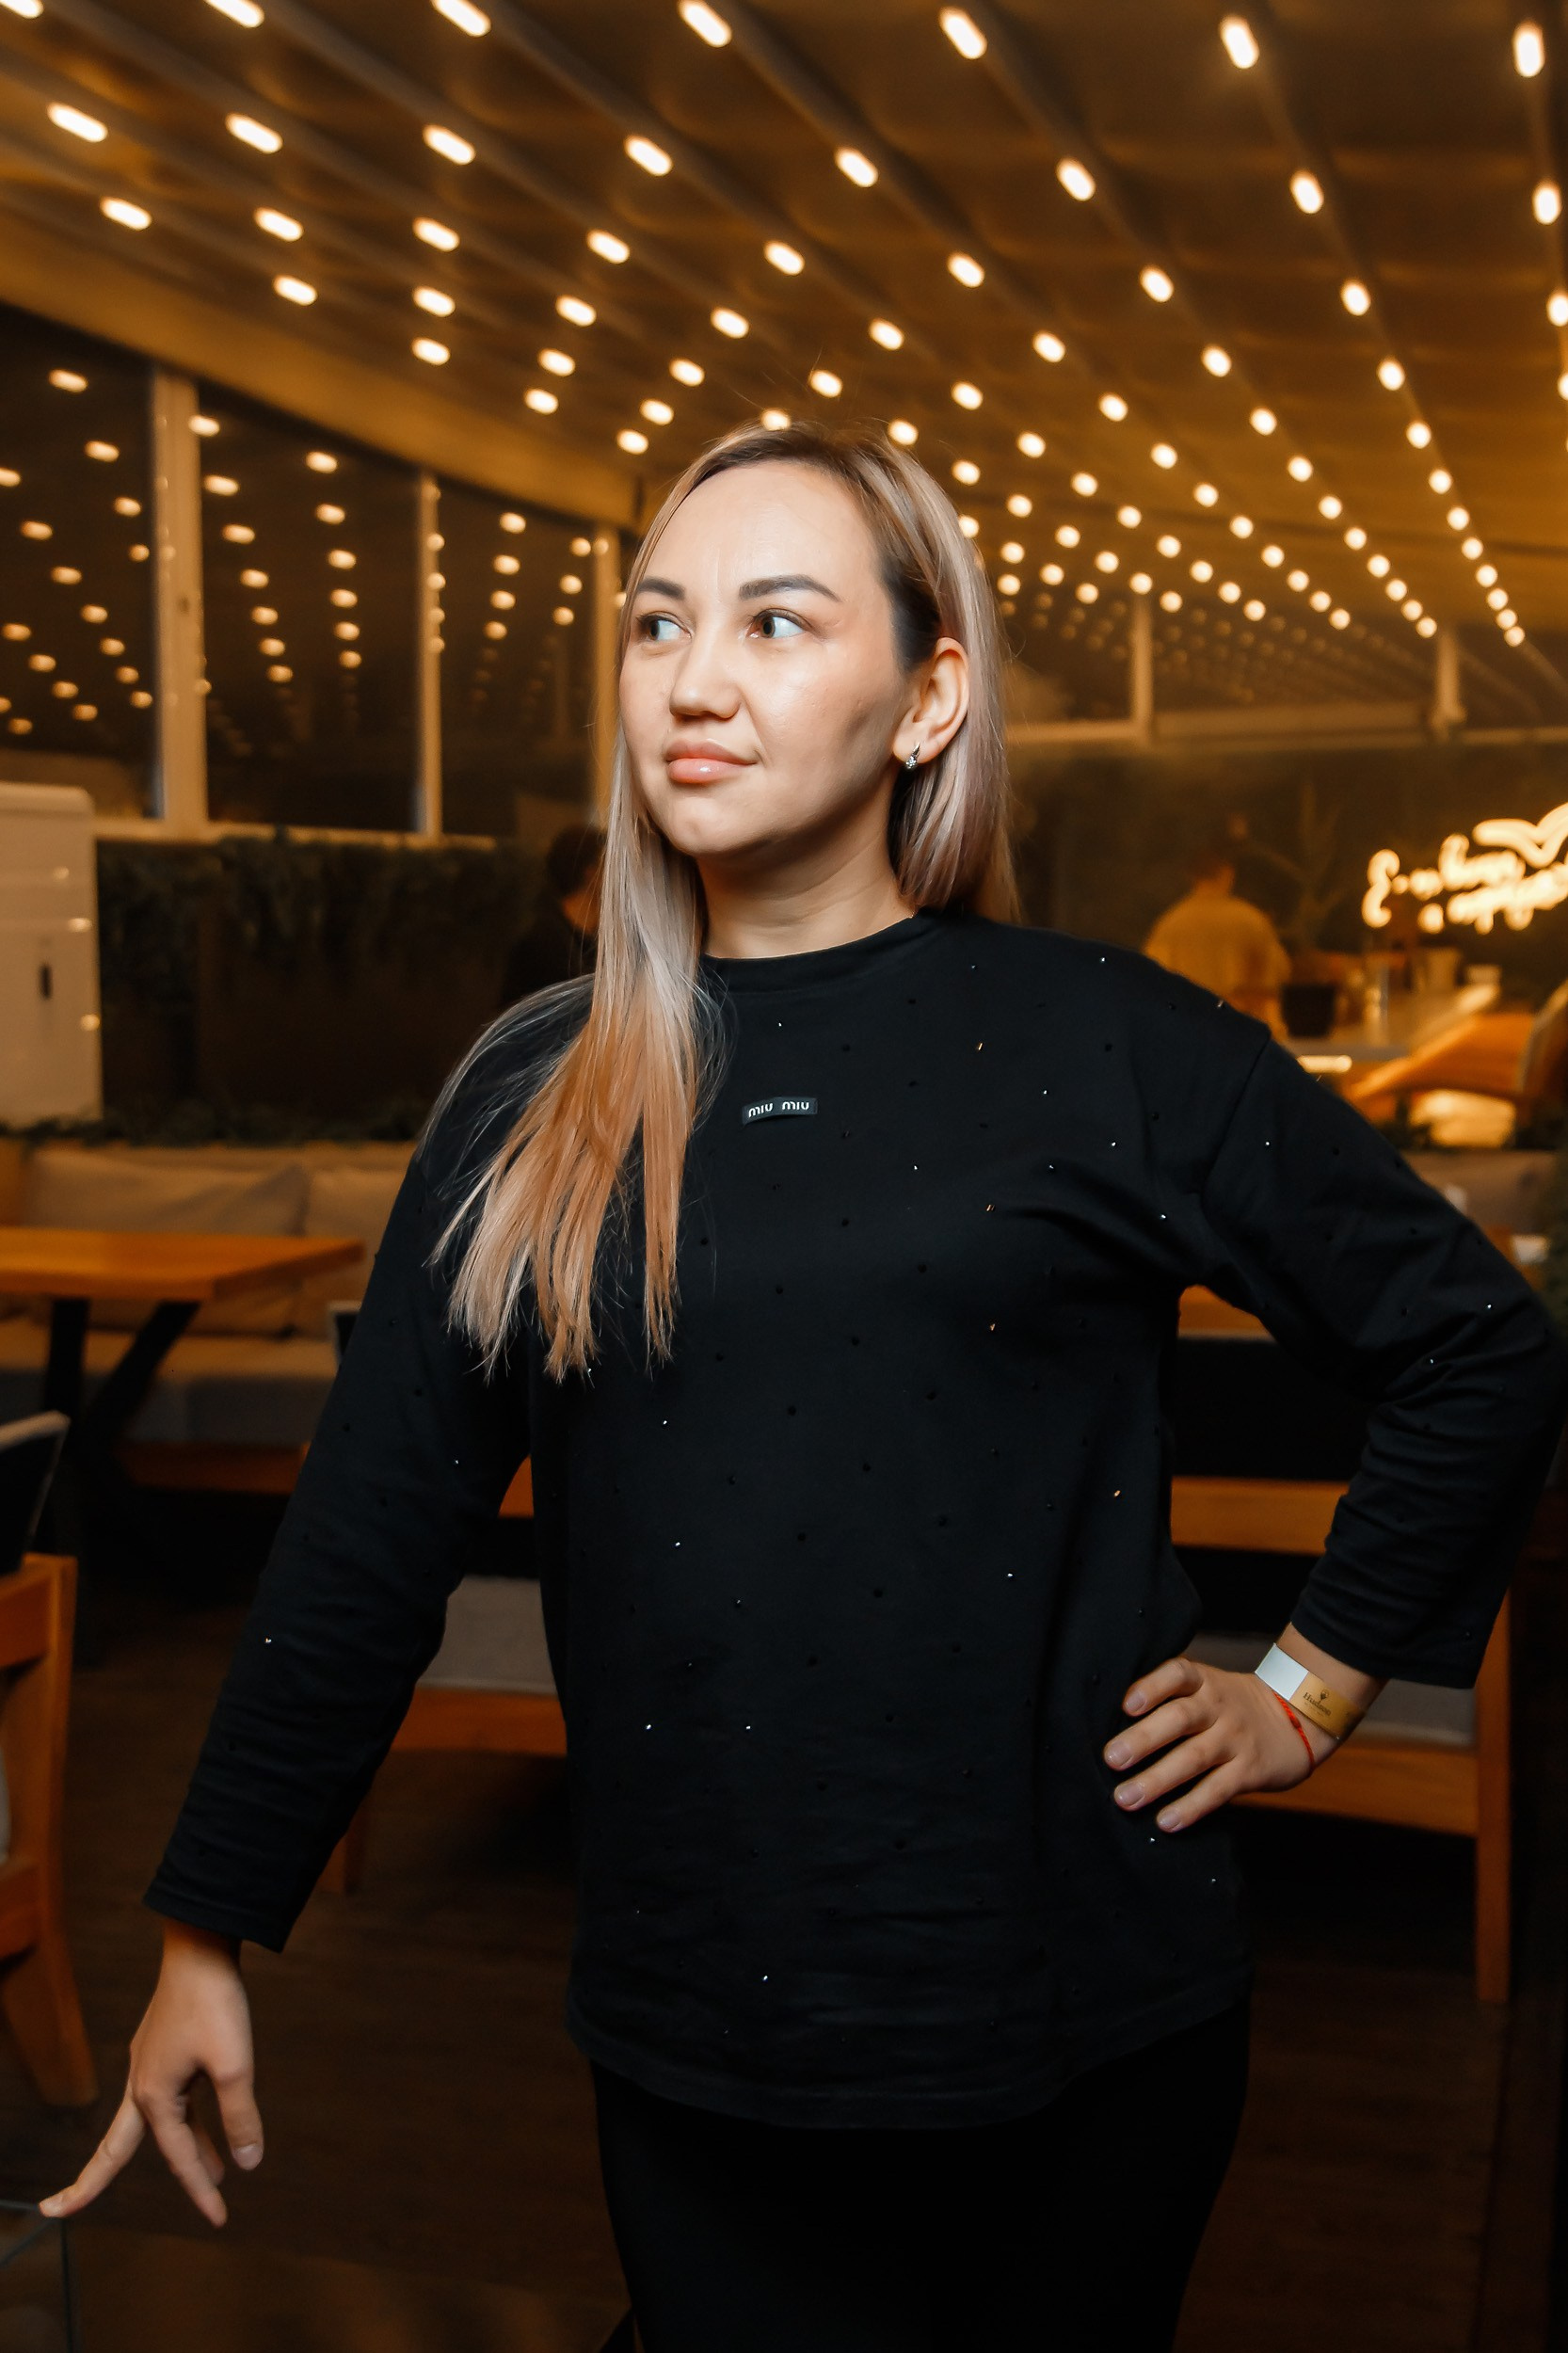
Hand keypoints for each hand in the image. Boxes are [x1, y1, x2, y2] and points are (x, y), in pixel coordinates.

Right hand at [40, 1923, 262, 2227]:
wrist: (201, 1947)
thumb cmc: (214, 2003)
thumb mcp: (234, 2064)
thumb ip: (240, 2117)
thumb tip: (247, 2165)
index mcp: (154, 2096)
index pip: (178, 2158)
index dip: (201, 2190)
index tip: (219, 2220)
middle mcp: (142, 2085)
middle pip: (115, 2149)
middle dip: (90, 2183)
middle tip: (55, 2211)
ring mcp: (150, 2065)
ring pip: (156, 2124)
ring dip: (182, 2149)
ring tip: (216, 2176)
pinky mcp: (163, 2050)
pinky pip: (172, 2099)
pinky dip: (190, 2119)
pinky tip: (212, 2124)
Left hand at [1101, 1654, 1335, 1834]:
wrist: (1298, 1720)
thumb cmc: (1233, 1707)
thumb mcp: (1209, 1690)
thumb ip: (1173, 1701)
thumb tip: (1114, 1730)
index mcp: (1205, 1682)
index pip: (1178, 1673)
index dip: (1152, 1686)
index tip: (1126, 1705)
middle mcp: (1219, 1707)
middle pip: (1180, 1718)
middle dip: (1143, 1739)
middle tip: (1111, 1759)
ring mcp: (1236, 1739)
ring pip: (1194, 1758)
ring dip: (1157, 1780)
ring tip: (1126, 1797)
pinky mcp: (1250, 1770)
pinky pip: (1218, 1789)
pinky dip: (1191, 1806)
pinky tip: (1166, 1821)